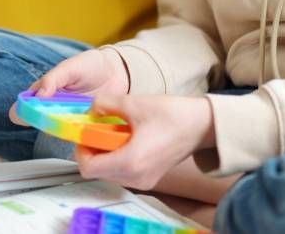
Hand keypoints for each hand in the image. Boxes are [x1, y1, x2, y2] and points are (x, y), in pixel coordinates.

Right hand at [8, 48, 129, 125]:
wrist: (115, 71)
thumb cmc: (89, 66)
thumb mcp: (69, 68)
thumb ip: (52, 79)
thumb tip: (38, 95)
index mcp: (45, 92)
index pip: (27, 105)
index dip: (22, 112)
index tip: (22, 116)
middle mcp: (55, 107)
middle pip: (42, 121)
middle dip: (45, 122)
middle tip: (53, 116)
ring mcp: (70, 118)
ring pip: (59, 130)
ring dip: (63, 128)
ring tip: (72, 118)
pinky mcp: (85, 125)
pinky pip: (78, 134)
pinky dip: (80, 133)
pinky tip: (84, 126)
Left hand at [73, 94, 214, 190]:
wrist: (203, 126)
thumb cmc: (173, 115)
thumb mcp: (134, 103)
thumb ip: (106, 104)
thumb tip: (91, 108)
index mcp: (130, 162)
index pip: (89, 168)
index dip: (81, 150)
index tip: (85, 133)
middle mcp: (135, 178)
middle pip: (98, 171)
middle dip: (93, 149)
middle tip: (98, 129)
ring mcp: (143, 181)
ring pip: (109, 173)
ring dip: (106, 153)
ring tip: (115, 132)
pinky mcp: (149, 179)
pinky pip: (123, 172)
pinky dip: (118, 157)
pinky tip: (127, 139)